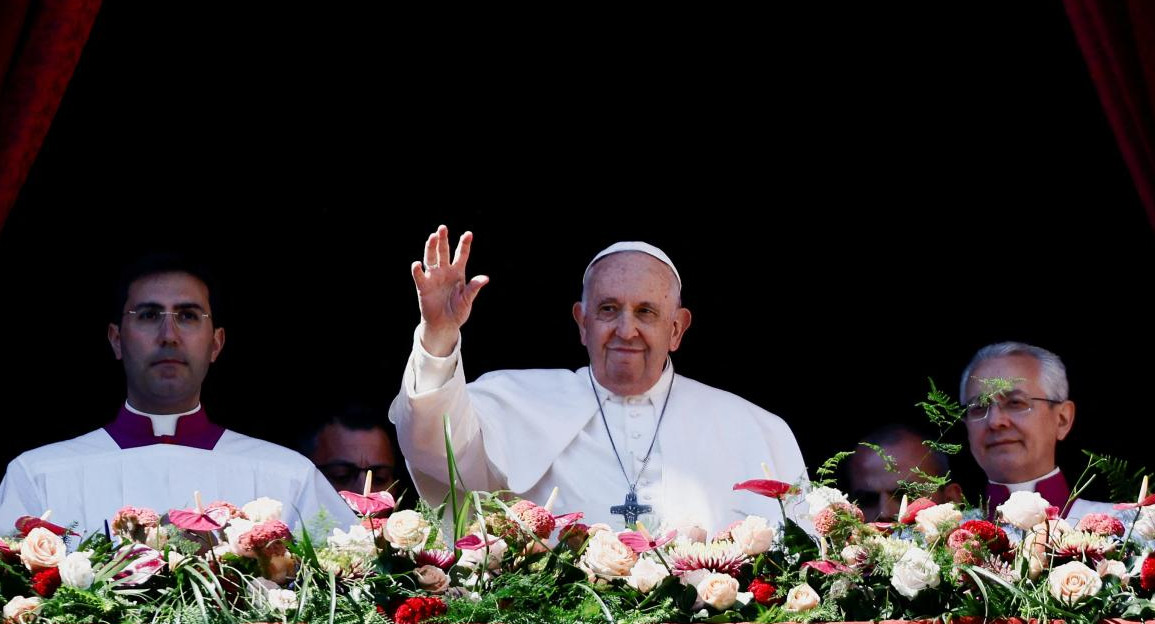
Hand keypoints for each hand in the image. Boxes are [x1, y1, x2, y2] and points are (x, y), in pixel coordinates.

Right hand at [410, 225, 488, 355]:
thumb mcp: (468, 299)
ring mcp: (433, 277)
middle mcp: (445, 271)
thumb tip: (485, 278)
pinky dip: (417, 270)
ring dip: (430, 247)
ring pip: (431, 258)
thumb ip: (474, 288)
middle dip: (443, 240)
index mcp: (458, 273)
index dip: (464, 244)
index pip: (461, 255)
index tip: (468, 234)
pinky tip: (417, 264)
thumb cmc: (458, 312)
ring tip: (432, 237)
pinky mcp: (423, 286)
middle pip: (443, 252)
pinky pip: (419, 276)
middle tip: (442, 228)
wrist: (444, 325)